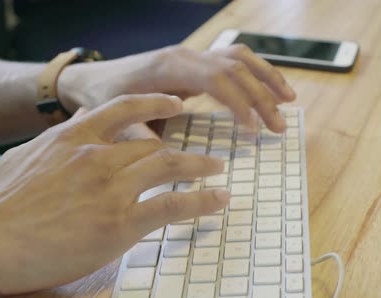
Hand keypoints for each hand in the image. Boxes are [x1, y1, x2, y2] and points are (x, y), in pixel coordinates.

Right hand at [0, 94, 228, 294]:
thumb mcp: (23, 157)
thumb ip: (57, 140)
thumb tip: (80, 123)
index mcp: (73, 138)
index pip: (124, 109)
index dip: (156, 104)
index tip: (176, 105)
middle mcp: (97, 157)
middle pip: (154, 145)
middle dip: (186, 149)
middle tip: (208, 156)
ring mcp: (111, 189)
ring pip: (169, 168)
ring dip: (200, 169)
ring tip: (218, 171)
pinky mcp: (120, 224)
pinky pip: (172, 205)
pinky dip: (201, 201)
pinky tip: (217, 201)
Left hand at [58, 44, 295, 135]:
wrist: (91, 78)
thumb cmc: (103, 98)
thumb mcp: (117, 118)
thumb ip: (142, 135)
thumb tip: (167, 157)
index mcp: (169, 67)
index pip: (217, 79)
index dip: (240, 103)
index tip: (255, 129)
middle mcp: (184, 56)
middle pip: (235, 68)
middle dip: (261, 96)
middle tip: (279, 126)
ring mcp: (191, 57)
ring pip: (238, 57)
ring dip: (266, 77)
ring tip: (289, 100)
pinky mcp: (194, 63)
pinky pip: (231, 60)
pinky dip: (254, 72)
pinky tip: (268, 88)